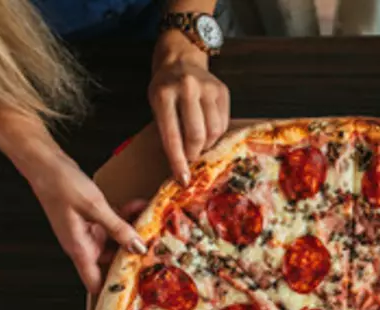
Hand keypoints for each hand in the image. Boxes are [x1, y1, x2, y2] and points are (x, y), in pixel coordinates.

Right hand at [27, 152, 146, 291]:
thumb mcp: (94, 207)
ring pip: (117, 240)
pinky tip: (139, 206)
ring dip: (133, 232)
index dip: (112, 291)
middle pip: (112, 261)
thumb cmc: (61, 185)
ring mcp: (88, 231)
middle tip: (156, 250)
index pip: (95, 283)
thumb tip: (137, 246)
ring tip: (151, 224)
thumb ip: (118, 228)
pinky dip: (126, 217)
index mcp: (79, 248)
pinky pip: (113, 223)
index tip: (135, 290)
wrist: (46, 162)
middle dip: (133, 255)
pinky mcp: (92, 218)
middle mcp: (83, 244)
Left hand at [150, 33, 229, 184]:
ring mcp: (207, 88)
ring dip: (207, 145)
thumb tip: (181, 166)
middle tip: (191, 158)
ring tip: (198, 143)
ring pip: (214, 131)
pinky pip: (223, 123)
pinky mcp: (222, 91)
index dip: (178, 161)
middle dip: (194, 154)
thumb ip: (167, 132)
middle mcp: (187, 89)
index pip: (172, 136)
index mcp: (163, 95)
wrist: (180, 60)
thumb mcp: (156, 106)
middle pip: (197, 135)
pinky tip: (208, 130)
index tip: (183, 179)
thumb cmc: (165, 89)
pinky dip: (216, 134)